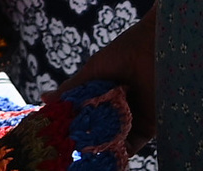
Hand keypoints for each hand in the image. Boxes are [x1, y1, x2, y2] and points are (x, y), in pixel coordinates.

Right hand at [64, 14, 156, 147]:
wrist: (159, 46)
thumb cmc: (126, 50)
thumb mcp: (95, 70)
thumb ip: (73, 88)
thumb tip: (43, 99)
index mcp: (103, 94)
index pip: (84, 116)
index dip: (71, 128)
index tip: (55, 140)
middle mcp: (117, 109)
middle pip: (97, 132)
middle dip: (84, 144)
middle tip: (68, 154)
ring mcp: (132, 119)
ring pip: (112, 142)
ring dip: (100, 151)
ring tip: (84, 158)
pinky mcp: (148, 127)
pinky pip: (132, 146)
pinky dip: (119, 154)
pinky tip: (105, 157)